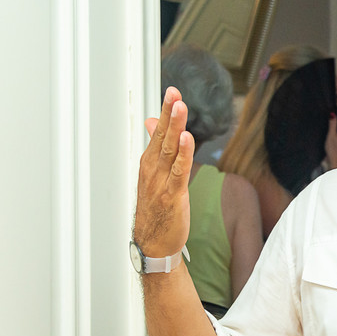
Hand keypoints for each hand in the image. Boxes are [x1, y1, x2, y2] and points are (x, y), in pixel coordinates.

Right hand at [133, 87, 194, 256]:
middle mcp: (152, 170)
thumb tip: (153, 122)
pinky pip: (178, 171)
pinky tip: (186, 139)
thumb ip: (157, 147)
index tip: (172, 92)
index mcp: (149, 163)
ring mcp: (161, 182)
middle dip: (168, 114)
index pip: (158, 132)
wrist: (153, 243)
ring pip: (169, 150)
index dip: (165, 112)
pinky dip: (183, 155)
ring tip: (180, 107)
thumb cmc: (155, 208)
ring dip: (175, 128)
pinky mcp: (172, 195)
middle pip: (162, 137)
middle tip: (173, 93)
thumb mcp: (154, 173)